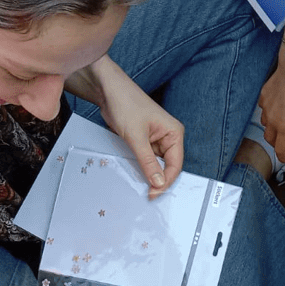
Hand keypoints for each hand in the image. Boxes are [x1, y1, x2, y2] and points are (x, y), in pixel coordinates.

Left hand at [93, 59, 184, 196]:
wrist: (108, 91)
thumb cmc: (126, 104)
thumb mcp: (137, 137)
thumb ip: (148, 162)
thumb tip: (159, 183)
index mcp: (174, 133)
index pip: (176, 165)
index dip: (166, 181)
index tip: (154, 193)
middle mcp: (168, 137)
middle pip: (168, 167)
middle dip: (158, 180)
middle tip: (147, 194)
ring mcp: (156, 140)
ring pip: (155, 165)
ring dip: (148, 174)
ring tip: (140, 186)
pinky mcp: (144, 141)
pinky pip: (145, 160)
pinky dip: (140, 167)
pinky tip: (134, 175)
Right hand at [258, 58, 284, 163]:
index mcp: (284, 127)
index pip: (280, 149)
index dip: (283, 156)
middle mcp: (272, 121)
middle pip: (270, 139)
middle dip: (276, 143)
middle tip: (283, 143)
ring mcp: (265, 109)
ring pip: (265, 124)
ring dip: (271, 127)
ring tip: (280, 122)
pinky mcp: (262, 98)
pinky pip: (264, 109)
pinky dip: (269, 111)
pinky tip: (276, 105)